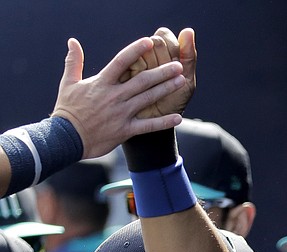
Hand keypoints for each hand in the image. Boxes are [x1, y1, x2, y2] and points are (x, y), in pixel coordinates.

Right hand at [50, 35, 188, 157]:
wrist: (67, 138)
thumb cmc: (67, 110)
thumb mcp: (68, 83)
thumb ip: (74, 61)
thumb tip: (73, 41)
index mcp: (101, 82)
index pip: (121, 61)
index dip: (136, 50)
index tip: (150, 42)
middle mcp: (114, 96)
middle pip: (142, 80)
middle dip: (161, 72)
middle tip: (178, 66)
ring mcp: (121, 113)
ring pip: (148, 99)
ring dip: (166, 90)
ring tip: (181, 82)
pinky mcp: (125, 130)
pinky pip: (148, 125)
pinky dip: (163, 122)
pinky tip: (178, 118)